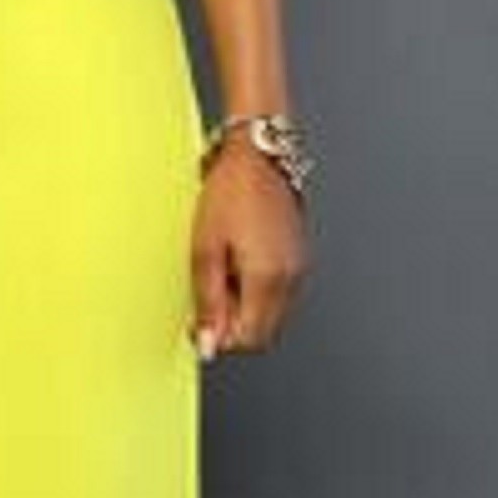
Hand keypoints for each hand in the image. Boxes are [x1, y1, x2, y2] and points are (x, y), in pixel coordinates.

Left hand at [188, 142, 311, 359]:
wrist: (258, 154)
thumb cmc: (230, 191)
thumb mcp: (205, 249)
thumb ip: (208, 302)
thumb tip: (207, 343)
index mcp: (268, 279)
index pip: (249, 339)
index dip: (220, 337)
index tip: (199, 320)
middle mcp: (291, 278)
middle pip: (263, 332)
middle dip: (234, 325)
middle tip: (208, 294)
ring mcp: (298, 267)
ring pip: (271, 314)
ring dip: (245, 307)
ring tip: (223, 270)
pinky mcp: (298, 255)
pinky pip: (279, 292)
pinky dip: (257, 290)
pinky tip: (239, 261)